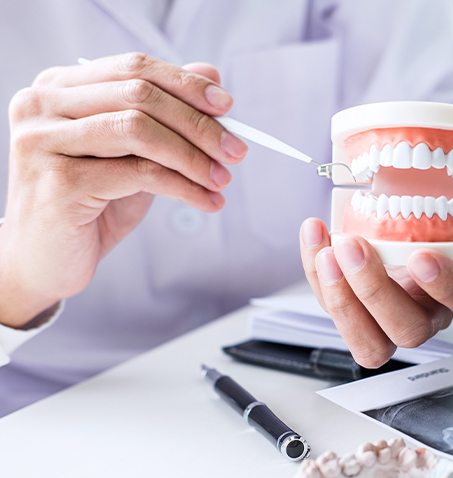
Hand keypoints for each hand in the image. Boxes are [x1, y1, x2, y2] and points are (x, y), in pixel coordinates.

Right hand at [0, 53, 247, 327]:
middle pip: (140, 96)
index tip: (227, 107)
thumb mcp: (131, 156)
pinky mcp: (59, 182)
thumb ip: (164, 118)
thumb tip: (211, 77)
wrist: (45, 260)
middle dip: (199, 124)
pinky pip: (139, 174)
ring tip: (222, 180)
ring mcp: (45, 141)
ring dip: (193, 157)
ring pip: (140, 131)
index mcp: (59, 88)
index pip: (134, 69)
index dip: (186, 84)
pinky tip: (206, 201)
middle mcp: (44, 105)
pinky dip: (183, 187)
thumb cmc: (88, 206)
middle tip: (236, 150)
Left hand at [300, 193, 452, 367]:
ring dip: (340, 299)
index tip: (421, 256)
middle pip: (408, 331)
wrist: (415, 209)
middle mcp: (426, 312)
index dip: (446, 288)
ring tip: (327, 251)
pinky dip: (315, 273)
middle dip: (376, 292)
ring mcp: (385, 317)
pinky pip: (331, 305)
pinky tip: (314, 233)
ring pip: (366, 340)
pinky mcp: (351, 308)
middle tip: (354, 247)